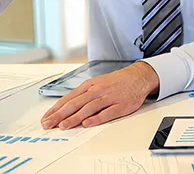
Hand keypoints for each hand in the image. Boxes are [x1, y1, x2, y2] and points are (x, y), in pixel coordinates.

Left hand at [41, 62, 158, 129]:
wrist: (138, 77)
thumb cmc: (116, 82)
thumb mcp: (97, 83)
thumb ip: (83, 95)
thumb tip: (65, 108)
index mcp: (90, 85)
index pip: (69, 98)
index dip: (56, 109)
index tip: (46, 118)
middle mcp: (98, 90)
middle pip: (76, 103)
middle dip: (60, 115)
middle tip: (49, 124)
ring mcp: (109, 97)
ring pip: (89, 108)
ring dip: (75, 118)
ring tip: (64, 126)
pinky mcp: (120, 105)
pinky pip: (107, 113)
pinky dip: (96, 118)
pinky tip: (87, 123)